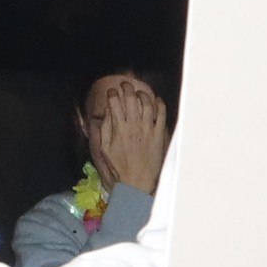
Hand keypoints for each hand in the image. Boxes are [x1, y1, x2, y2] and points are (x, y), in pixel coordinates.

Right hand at [83, 75, 170, 193]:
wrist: (137, 182)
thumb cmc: (118, 167)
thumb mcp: (104, 149)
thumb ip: (105, 129)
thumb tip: (108, 114)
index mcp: (118, 129)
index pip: (114, 103)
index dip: (112, 94)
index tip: (111, 92)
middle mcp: (133, 126)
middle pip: (131, 99)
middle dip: (127, 88)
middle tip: (125, 84)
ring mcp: (148, 130)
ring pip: (147, 104)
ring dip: (142, 94)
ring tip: (139, 92)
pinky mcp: (159, 135)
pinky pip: (162, 115)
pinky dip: (160, 105)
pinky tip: (156, 101)